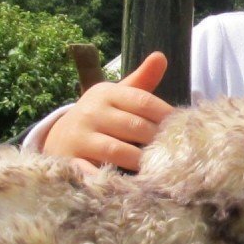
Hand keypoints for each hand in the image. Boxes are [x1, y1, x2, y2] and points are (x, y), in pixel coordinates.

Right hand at [43, 52, 172, 170]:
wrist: (58, 138)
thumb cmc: (99, 118)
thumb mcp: (117, 97)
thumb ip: (141, 81)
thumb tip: (161, 56)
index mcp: (106, 93)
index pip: (143, 101)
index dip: (166, 115)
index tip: (185, 128)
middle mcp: (91, 112)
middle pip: (134, 126)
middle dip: (157, 141)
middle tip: (179, 154)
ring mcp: (79, 137)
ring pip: (118, 150)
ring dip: (141, 161)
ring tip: (161, 171)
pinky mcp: (70, 161)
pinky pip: (94, 171)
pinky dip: (112, 179)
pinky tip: (131, 187)